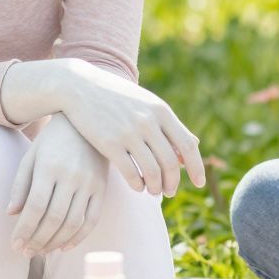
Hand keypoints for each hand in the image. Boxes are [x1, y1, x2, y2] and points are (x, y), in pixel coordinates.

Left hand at [8, 114, 109, 254]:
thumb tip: (11, 214)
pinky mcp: (102, 187)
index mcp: (49, 166)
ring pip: (73, 222)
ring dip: (56, 242)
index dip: (24, 229)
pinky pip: (92, 219)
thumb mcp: (31, 156)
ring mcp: (89, 182)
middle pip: (54, 218)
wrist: (85, 119)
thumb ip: (20, 184)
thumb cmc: (52, 140)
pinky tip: (64, 246)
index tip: (15, 245)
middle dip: (37, 240)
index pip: (35, 206)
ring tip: (42, 251)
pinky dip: (79, 237)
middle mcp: (71, 175)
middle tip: (26, 253)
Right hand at [53, 61, 204, 196]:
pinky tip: (137, 187)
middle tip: (170, 192)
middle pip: (170, 162)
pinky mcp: (109, 143)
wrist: (80, 86)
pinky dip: (137, 184)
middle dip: (173, 182)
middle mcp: (148, 122)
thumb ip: (169, 124)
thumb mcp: (147, 104)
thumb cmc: (117, 97)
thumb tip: (193, 146)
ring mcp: (128, 133)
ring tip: (154, 191)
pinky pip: (130, 173)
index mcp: (161, 111)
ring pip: (152, 171)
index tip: (199, 183)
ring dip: (156, 186)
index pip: (188, 145)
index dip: (196, 167)